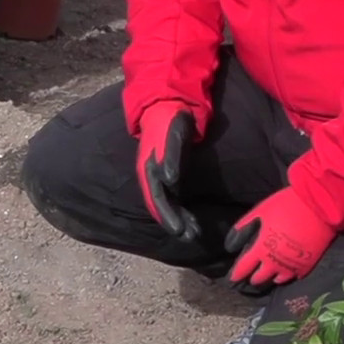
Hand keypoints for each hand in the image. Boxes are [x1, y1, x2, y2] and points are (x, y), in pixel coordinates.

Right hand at [136, 103, 199, 241]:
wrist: (169, 107)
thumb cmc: (170, 121)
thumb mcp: (172, 134)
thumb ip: (170, 155)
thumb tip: (168, 180)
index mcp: (148, 168)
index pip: (156, 197)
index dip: (165, 214)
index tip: (178, 230)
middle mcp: (152, 175)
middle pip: (161, 204)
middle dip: (174, 222)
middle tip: (190, 236)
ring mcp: (160, 176)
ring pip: (168, 203)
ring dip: (179, 219)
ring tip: (194, 233)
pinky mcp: (170, 175)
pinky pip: (174, 197)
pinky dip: (182, 210)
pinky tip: (193, 221)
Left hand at [224, 189, 336, 287]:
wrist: (319, 207)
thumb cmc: (287, 205)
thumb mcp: (261, 211)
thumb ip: (244, 226)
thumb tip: (231, 244)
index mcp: (261, 249)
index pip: (243, 269)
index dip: (236, 275)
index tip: (232, 279)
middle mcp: (274, 262)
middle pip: (259, 279)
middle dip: (252, 279)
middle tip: (250, 278)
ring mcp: (291, 266)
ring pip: (276, 281)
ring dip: (270, 278)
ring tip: (268, 275)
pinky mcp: (306, 266)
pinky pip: (293, 277)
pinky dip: (287, 275)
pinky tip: (285, 271)